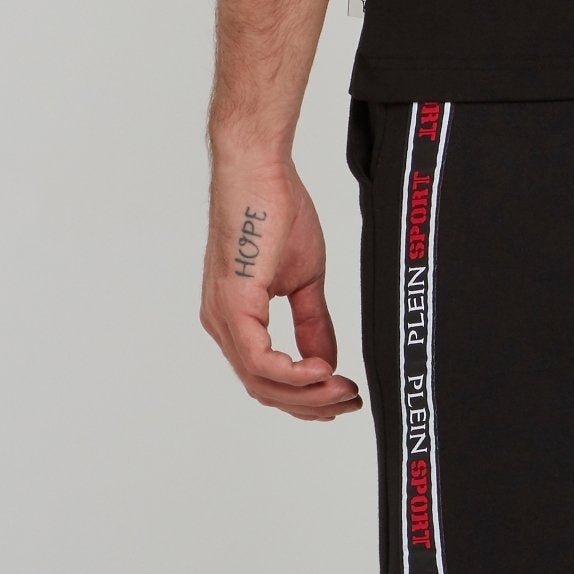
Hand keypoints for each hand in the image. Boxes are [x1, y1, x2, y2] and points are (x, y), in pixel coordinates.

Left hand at [200, 148, 362, 421]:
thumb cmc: (276, 209)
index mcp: (238, 318)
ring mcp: (224, 317)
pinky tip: (320, 370)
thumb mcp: (305, 278)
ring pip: (260, 381)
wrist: (260, 170)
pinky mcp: (234, 304)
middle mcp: (223, 324)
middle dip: (310, 403)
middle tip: (349, 401)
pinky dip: (291, 373)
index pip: (267, 377)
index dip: (305, 396)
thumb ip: (312, 323)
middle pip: (263, 388)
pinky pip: (258, 360)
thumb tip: (327, 362)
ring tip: (342, 389)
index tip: (343, 396)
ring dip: (305, 393)